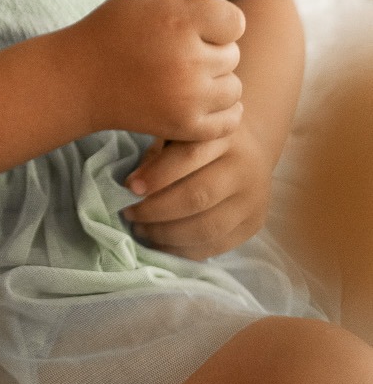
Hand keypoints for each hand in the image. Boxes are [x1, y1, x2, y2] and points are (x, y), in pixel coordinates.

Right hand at [66, 0, 244, 142]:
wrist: (79, 78)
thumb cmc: (113, 29)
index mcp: (180, 23)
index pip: (236, 21)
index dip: (218, 21)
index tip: (196, 25)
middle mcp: (189, 61)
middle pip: (233, 54)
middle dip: (212, 49)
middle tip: (178, 51)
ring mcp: (189, 98)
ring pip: (233, 87)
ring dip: (216, 81)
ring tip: (184, 76)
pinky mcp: (185, 126)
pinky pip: (230, 119)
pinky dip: (221, 110)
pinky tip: (199, 99)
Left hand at [123, 124, 273, 258]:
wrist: (251, 150)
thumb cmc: (202, 141)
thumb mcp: (181, 133)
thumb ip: (159, 154)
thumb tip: (132, 187)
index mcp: (223, 136)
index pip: (189, 156)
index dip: (156, 175)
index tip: (129, 188)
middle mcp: (243, 167)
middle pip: (198, 196)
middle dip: (156, 210)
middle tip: (130, 214)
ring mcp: (253, 199)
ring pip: (207, 226)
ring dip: (167, 235)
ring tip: (141, 231)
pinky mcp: (255, 224)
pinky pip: (217, 245)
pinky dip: (185, 250)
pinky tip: (162, 244)